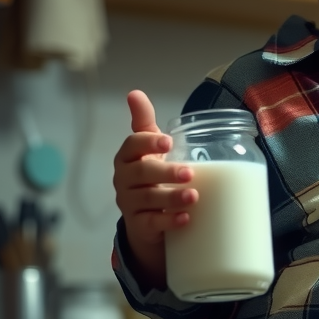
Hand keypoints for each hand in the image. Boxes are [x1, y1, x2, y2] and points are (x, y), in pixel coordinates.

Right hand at [113, 90, 196, 286]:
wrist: (145, 216)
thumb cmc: (149, 174)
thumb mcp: (148, 148)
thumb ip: (143, 123)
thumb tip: (134, 92)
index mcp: (127, 157)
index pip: (131, 146)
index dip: (147, 143)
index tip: (168, 142)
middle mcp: (125, 180)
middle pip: (141, 173)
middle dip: (165, 172)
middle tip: (190, 172)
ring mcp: (130, 204)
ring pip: (148, 199)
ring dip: (171, 197)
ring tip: (194, 196)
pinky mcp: (140, 225)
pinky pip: (151, 223)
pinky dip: (168, 221)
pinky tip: (185, 218)